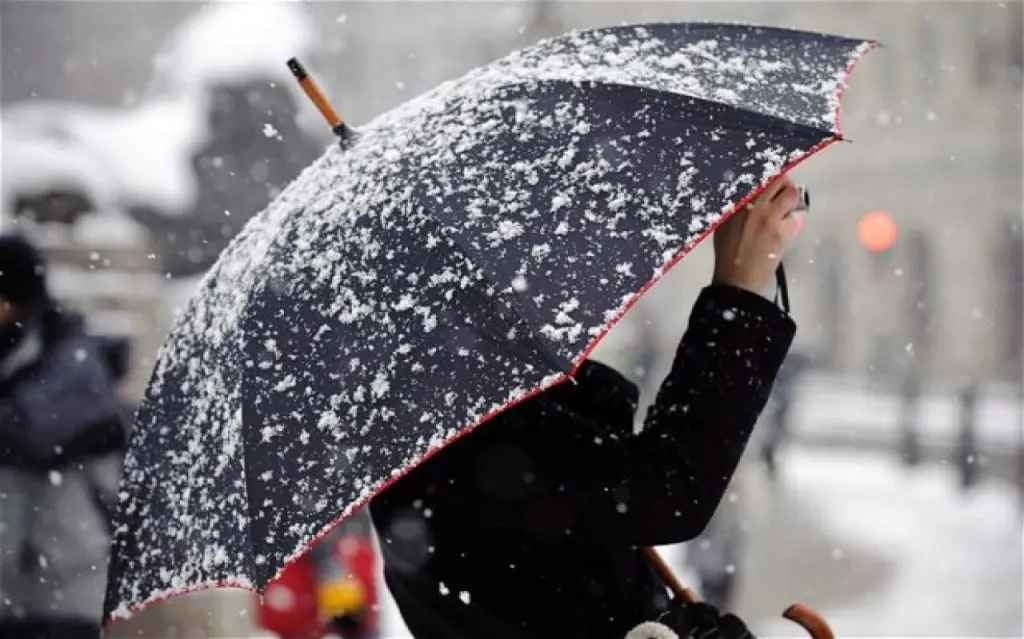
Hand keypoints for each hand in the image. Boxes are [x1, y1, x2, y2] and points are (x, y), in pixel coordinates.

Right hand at [712, 175, 804, 296]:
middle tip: (783, 187)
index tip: (770, 171)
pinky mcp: (781, 231)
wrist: (737, 279)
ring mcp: (768, 217)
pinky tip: (789, 227)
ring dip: (793, 198)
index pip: (755, 175)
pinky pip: (798, 216)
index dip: (766, 170)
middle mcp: (751, 205)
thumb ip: (735, 206)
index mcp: (734, 202)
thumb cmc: (728, 253)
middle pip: (776, 178)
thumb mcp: (723, 225)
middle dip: (783, 180)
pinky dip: (796, 219)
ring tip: (788, 207)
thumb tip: (749, 192)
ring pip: (791, 193)